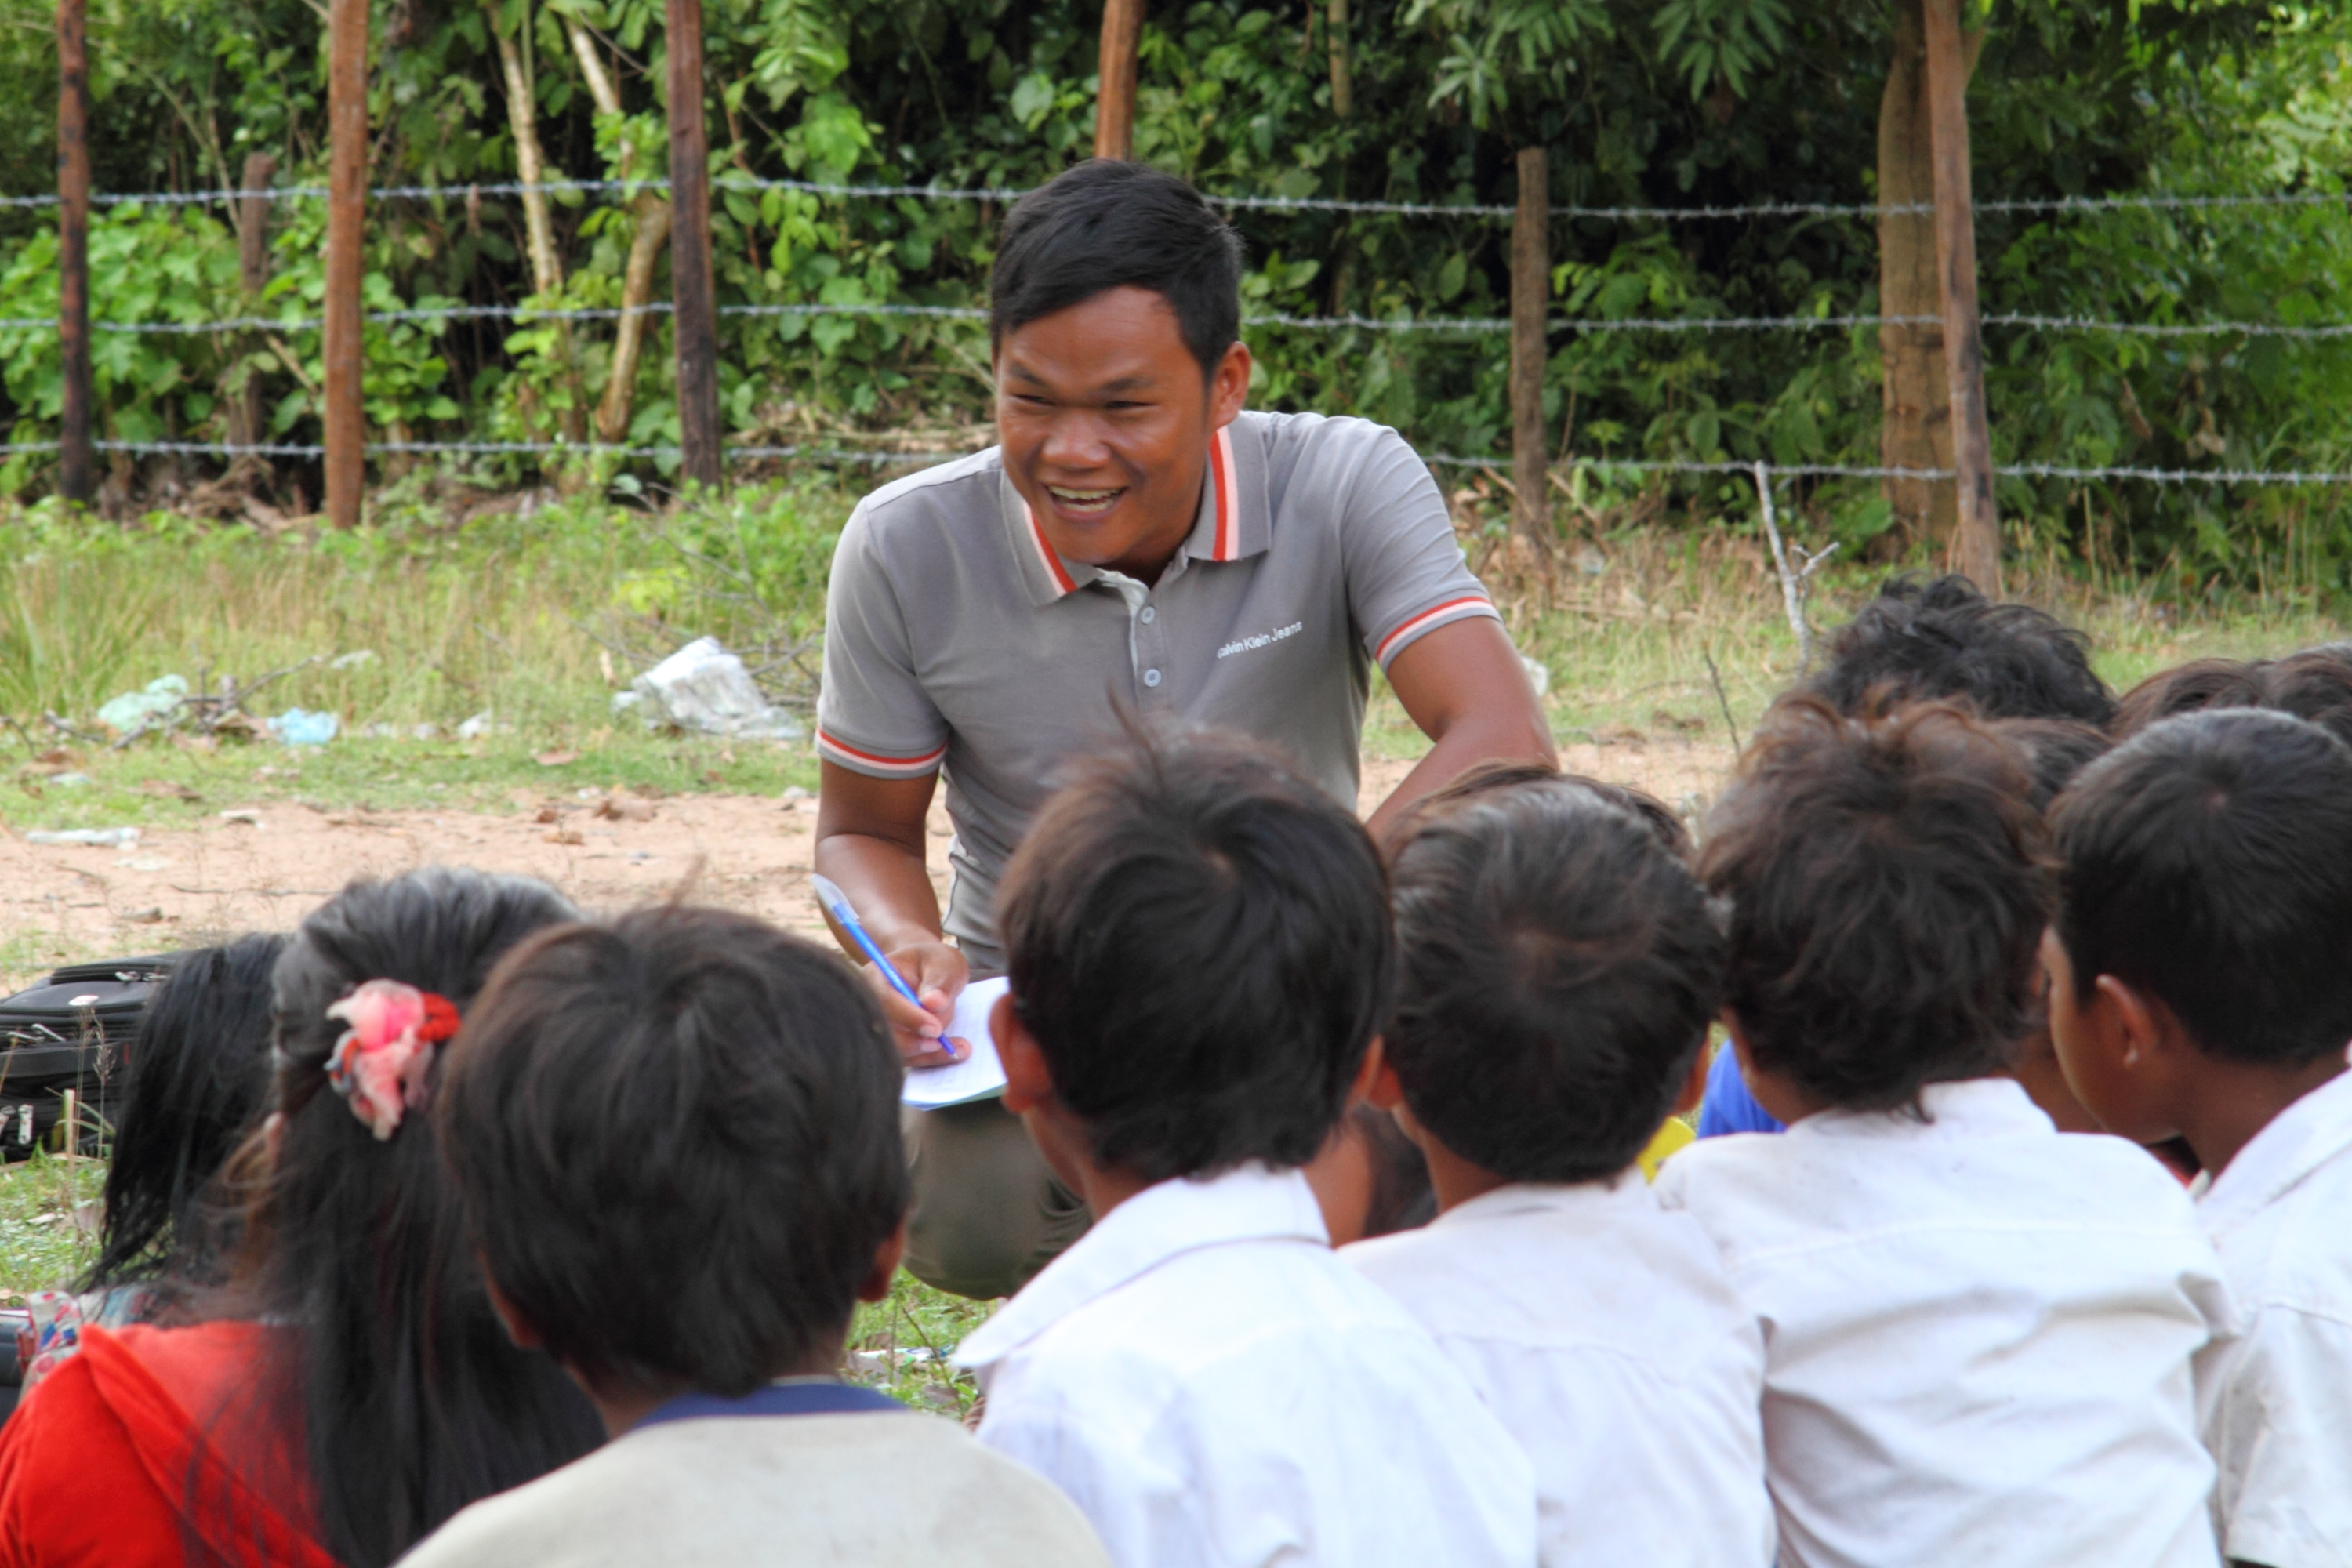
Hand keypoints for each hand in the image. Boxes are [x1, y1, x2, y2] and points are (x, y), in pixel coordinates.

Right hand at [866, 938, 969, 1067]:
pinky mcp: (895, 1042)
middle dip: (913, 1042)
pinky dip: (933, 1058)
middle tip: (941, 1042)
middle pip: (882, 1031)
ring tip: (960, 1048)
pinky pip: (910, 1058)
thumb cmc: (935, 962)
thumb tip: (933, 1003)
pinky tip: (956, 1052)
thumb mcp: (943, 963)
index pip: (884, 1000)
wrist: (932, 972)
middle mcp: (872, 1004)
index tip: (935, 1027)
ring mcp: (882, 1025)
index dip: (908, 1017)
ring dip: (927, 1053)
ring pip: (896, 1050)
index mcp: (876, 976)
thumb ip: (940, 980)